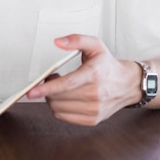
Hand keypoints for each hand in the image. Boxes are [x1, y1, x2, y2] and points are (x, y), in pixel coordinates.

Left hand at [26, 35, 140, 125]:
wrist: (127, 84)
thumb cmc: (107, 64)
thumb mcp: (95, 45)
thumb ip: (76, 40)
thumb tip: (57, 42)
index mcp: (94, 74)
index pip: (67, 84)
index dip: (47, 88)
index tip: (32, 90)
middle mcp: (95, 94)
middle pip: (59, 98)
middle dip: (48, 89)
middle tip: (51, 78)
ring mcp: (94, 109)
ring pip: (59, 109)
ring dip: (52, 98)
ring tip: (60, 88)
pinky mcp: (92, 120)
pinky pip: (64, 117)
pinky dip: (59, 108)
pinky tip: (65, 98)